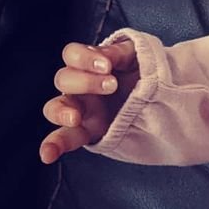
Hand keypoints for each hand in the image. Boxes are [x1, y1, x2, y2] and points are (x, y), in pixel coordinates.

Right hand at [39, 41, 137, 163]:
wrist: (160, 97)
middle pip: (64, 79)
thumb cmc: (142, 71)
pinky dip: (53, 146)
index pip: (72, 55)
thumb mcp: (136, 56)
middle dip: (86, 82)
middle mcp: (80, 87)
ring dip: (62, 112)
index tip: (107, 66)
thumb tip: (105, 55)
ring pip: (56, 108)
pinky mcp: (89, 131)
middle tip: (111, 85)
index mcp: (89, 66)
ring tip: (75, 118)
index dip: (85, 58)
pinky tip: (47, 155)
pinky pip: (65, 139)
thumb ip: (120, 53)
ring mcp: (81, 110)